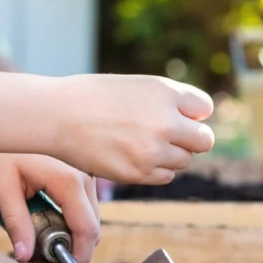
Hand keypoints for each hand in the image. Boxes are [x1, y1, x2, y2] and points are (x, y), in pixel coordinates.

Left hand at [0, 152, 98, 262]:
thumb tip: (24, 256)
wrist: (5, 111)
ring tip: (36, 238)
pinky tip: (45, 215)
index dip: (78, 257)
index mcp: (69, 181)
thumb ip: (16, 222)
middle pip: (91, 227)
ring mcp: (86, 171)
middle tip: (39, 259)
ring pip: (88, 215)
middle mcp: (85, 176)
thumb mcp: (2, 185)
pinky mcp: (82, 168)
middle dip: (70, 249)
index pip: (87, 230)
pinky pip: (83, 201)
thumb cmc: (2, 145)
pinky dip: (69, 215)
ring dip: (69, 232)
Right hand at [48, 75, 214, 183]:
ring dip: (170, 155)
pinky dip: (155, 170)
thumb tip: (192, 120)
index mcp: (165, 92)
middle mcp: (166, 121)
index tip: (178, 116)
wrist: (57, 115)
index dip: (192, 114)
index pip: (204, 108)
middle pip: (203, 140)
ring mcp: (154, 150)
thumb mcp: (135, 85)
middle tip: (167, 137)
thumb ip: (166, 101)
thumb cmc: (92, 96)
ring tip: (141, 145)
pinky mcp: (140, 173)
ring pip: (184, 161)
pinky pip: (165, 176)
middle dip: (190, 139)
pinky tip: (134, 157)